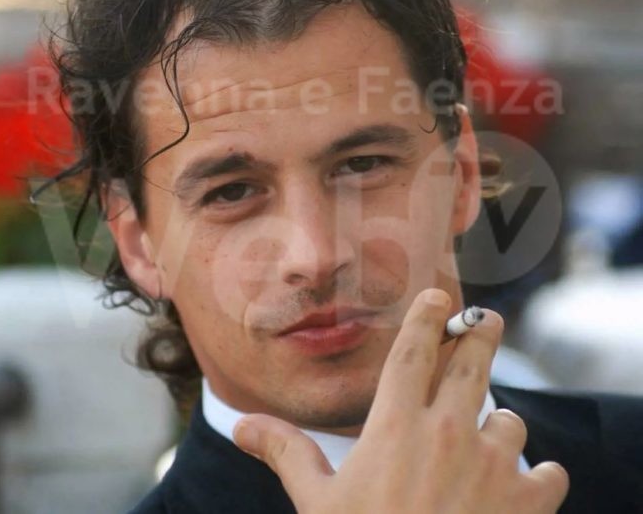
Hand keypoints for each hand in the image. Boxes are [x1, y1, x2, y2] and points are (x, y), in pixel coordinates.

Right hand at [233, 289, 568, 512]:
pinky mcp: (528, 505)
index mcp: (397, 427)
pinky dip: (540, 476)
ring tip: (489, 439)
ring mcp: (493, 467)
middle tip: (486, 319)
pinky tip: (525, 487)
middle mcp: (449, 433)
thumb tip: (240, 425)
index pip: (413, 353)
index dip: (426, 318)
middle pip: (473, 365)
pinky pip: (549, 473)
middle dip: (481, 334)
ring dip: (502, 425)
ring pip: (512, 421)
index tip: (438, 296)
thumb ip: (286, 453)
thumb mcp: (317, 503)